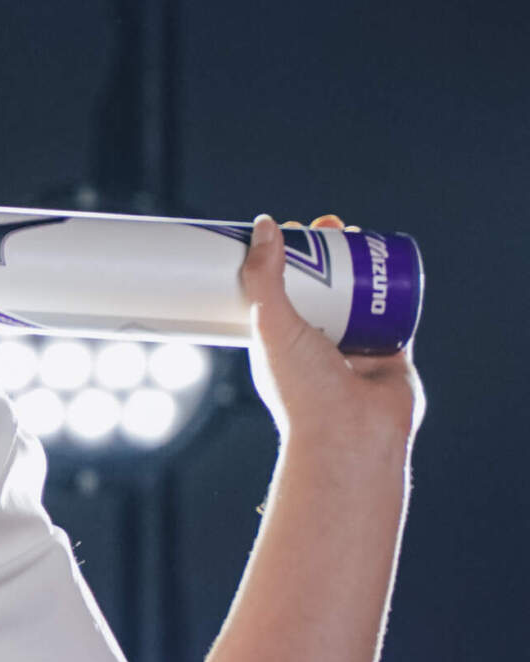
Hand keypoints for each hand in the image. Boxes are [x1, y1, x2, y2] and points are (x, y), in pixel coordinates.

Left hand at [240, 214, 424, 456]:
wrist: (353, 435)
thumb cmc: (303, 391)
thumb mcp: (271, 325)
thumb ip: (264, 278)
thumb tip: (264, 226)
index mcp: (280, 344)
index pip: (279, 293)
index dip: (284, 262)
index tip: (289, 232)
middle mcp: (317, 346)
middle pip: (322, 288)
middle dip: (327, 254)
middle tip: (329, 227)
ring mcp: (354, 348)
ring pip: (359, 296)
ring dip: (360, 265)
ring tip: (359, 234)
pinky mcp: (390, 352)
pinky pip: (396, 312)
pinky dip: (396, 287)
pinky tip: (391, 258)